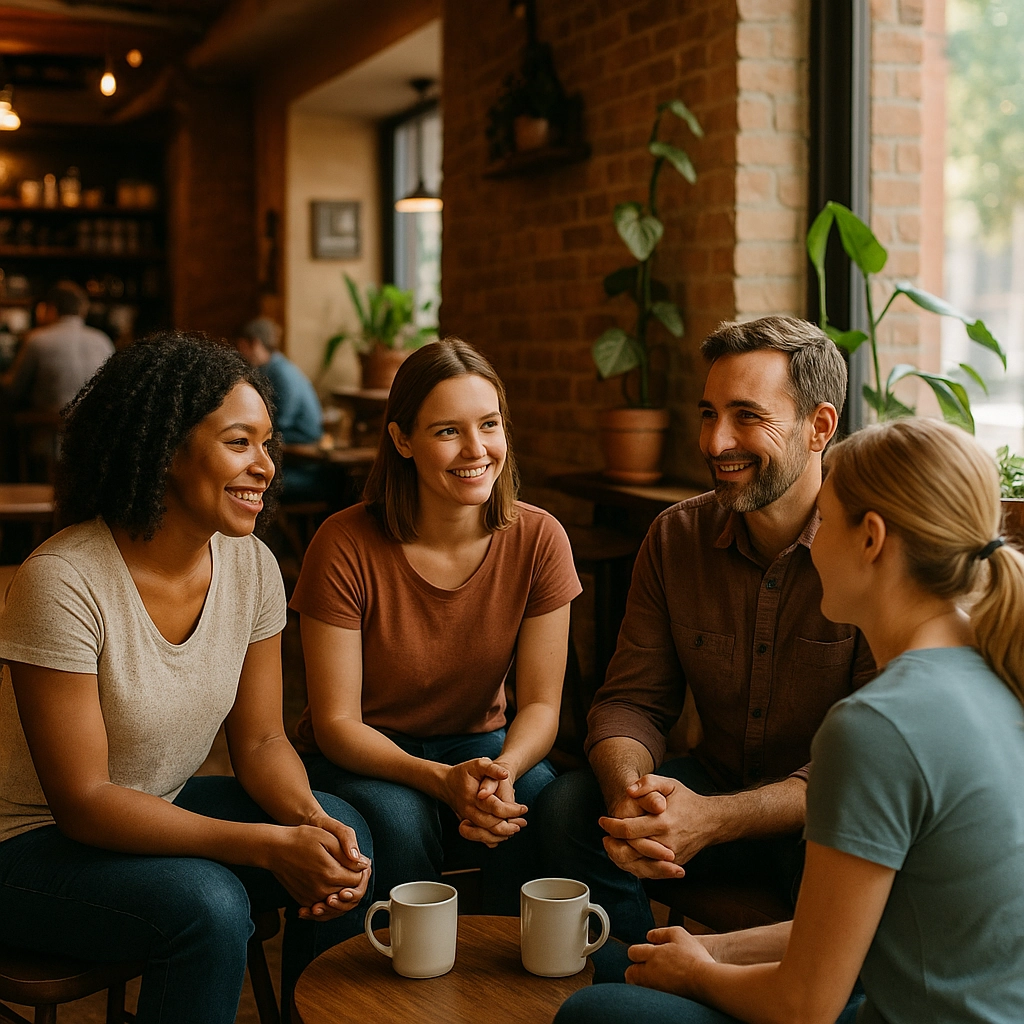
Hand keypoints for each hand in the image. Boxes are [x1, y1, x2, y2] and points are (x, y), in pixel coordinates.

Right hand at [295, 811, 371, 919]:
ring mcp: (312, 898)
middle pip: (350, 894)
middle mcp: (322, 890)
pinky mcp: (304, 901)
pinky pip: (324, 907)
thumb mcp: (328, 838)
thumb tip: (364, 864)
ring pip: (338, 904)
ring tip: (345, 879)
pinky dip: (331, 901)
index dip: (363, 871)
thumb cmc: (300, 839)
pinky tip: (333, 889)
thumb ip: (347, 853)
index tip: (362, 864)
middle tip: (355, 870)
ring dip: (345, 894)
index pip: (358, 880)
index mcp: (330, 874)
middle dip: (356, 883)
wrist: (275, 849)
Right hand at [440, 758, 526, 847]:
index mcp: (473, 797)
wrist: (446, 784)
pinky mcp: (467, 825)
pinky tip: (503, 835)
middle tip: (523, 822)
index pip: (495, 808)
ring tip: (516, 828)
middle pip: (491, 825)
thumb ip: (491, 768)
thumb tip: (505, 774)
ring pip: (486, 835)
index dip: (512, 810)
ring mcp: (467, 820)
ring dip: (503, 834)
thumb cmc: (464, 773)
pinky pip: (479, 838)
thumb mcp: (477, 764)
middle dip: (510, 826)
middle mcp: (469, 811)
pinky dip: (492, 839)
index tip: (524, 808)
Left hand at [599, 775, 719, 878]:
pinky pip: (649, 872)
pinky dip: (633, 867)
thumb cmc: (687, 801)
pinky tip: (625, 857)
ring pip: (638, 866)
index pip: (630, 830)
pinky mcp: (674, 866)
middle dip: (613, 844)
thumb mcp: (670, 784)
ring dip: (620, 858)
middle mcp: (667, 844)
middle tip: (604, 836)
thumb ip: (648, 782)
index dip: (612, 826)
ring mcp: (671, 858)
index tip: (602, 821)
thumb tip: (629, 791)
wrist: (711, 821)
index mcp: (663, 822)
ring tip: (611, 847)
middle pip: (631, 851)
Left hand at [625, 926, 714, 996]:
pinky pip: (650, 994)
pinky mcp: (662, 998)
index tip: (645, 952)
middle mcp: (649, 972)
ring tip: (654, 978)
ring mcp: (655, 987)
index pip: (632, 953)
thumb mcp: (678, 934)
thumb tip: (649, 936)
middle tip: (644, 968)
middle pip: (630, 973)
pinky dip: (652, 990)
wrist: (705, 981)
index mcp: (652, 954)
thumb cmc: (693, 956)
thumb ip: (661, 933)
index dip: (637, 952)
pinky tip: (663, 986)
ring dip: (642, 981)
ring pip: (639, 986)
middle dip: (634, 970)